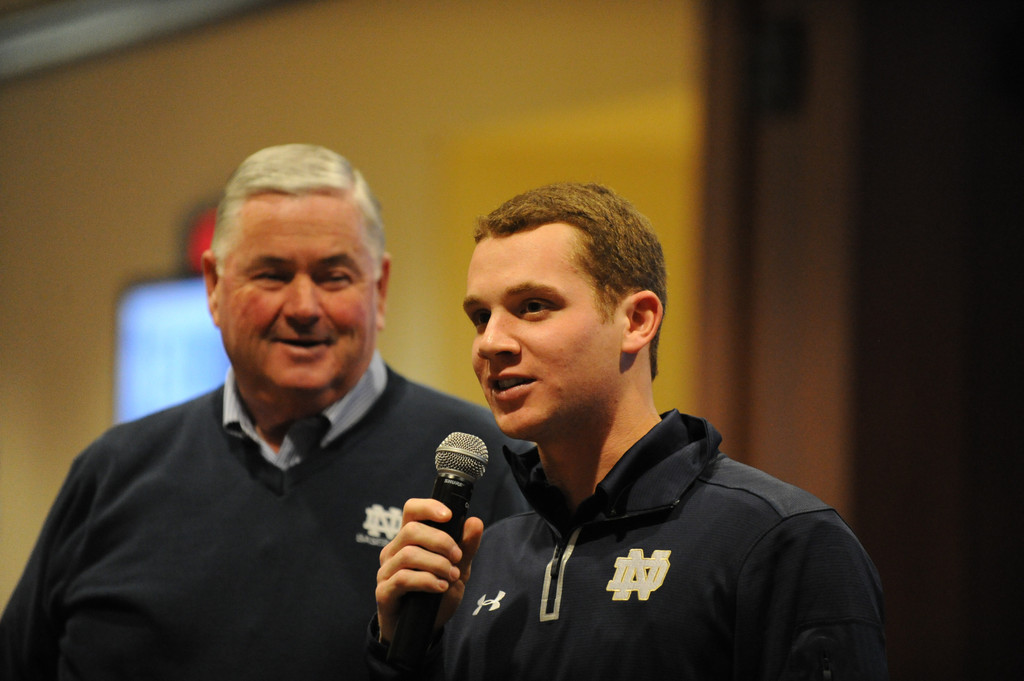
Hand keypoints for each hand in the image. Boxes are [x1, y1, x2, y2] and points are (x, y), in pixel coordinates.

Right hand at [375, 498, 483, 642]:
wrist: (424, 629)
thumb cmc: (437, 593)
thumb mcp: (458, 569)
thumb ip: (466, 547)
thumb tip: (475, 522)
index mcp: (409, 539)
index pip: (412, 510)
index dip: (428, 507)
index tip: (449, 515)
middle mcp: (394, 551)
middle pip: (411, 530)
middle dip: (441, 541)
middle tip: (458, 557)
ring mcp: (386, 571)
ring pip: (409, 554)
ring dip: (437, 563)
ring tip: (452, 576)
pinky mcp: (384, 592)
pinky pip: (403, 579)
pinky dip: (426, 581)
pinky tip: (441, 587)